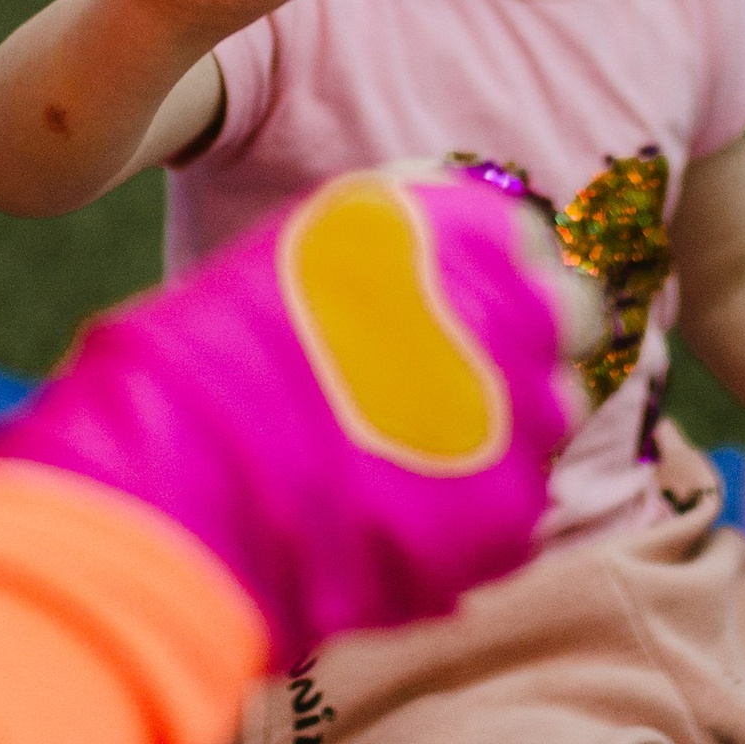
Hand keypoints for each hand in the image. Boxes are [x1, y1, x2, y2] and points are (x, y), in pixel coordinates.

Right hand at [0, 168, 594, 666]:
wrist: (175, 493)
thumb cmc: (206, 363)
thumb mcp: (300, 260)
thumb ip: (389, 257)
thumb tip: (433, 274)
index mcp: (456, 225)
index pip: (522, 234)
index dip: (487, 270)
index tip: (449, 300)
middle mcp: (512, 309)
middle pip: (569, 314)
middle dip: (524, 339)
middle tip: (450, 374)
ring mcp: (521, 418)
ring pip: (551, 413)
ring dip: (503, 422)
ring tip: (408, 448)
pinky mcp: (510, 518)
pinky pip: (513, 502)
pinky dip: (469, 504)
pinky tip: (395, 510)